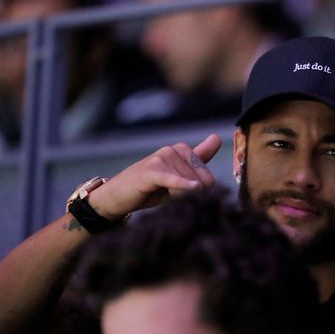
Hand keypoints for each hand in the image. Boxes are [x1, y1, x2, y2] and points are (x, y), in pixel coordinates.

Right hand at [87, 134, 221, 219]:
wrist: (117, 196)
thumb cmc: (150, 189)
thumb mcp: (178, 180)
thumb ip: (198, 163)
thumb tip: (217, 137)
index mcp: (182, 151)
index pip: (205, 173)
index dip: (200, 188)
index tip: (188, 189)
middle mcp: (173, 150)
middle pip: (197, 180)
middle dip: (185, 193)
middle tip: (164, 191)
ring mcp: (162, 158)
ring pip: (187, 184)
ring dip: (175, 194)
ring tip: (156, 190)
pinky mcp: (151, 171)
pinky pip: (172, 179)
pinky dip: (183, 185)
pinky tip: (194, 187)